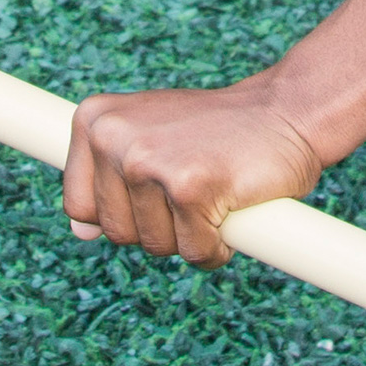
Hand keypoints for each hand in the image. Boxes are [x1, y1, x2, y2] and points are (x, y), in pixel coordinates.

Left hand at [62, 78, 328, 268]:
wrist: (285, 112)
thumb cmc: (217, 130)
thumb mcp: (149, 137)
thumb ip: (109, 176)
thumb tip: (79, 230)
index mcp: (95, 121)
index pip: (79, 204)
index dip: (121, 213)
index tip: (155, 192)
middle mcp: (112, 136)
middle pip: (116, 231)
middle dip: (159, 227)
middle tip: (193, 190)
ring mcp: (147, 161)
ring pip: (154, 245)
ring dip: (190, 236)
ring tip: (213, 193)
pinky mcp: (187, 188)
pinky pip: (194, 252)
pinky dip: (217, 247)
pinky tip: (231, 209)